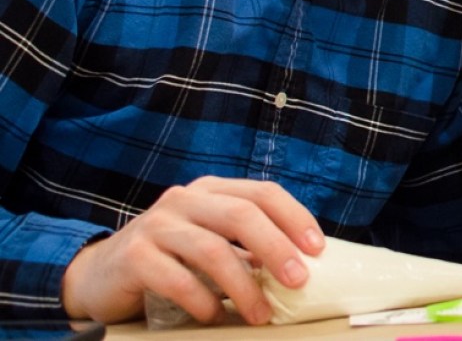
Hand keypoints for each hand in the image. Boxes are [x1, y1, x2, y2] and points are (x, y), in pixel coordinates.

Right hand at [60, 176, 324, 324]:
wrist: (98, 275)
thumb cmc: (170, 260)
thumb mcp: (210, 243)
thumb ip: (247, 249)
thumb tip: (300, 268)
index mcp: (212, 190)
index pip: (263, 193)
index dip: (294, 218)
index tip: (317, 249)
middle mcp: (185, 199)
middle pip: (242, 215)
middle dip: (276, 248)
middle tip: (298, 281)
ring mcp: (157, 224)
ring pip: (212, 249)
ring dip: (243, 286)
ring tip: (260, 314)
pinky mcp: (134, 256)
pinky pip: (176, 278)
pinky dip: (201, 300)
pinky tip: (213, 317)